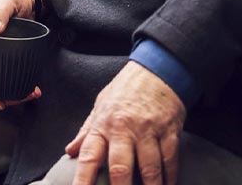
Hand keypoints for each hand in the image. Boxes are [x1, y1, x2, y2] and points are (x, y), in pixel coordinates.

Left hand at [64, 61, 183, 184]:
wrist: (157, 68)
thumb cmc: (126, 89)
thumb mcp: (101, 104)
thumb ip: (87, 130)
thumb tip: (70, 151)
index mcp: (104, 125)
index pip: (88, 157)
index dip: (82, 179)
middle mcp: (125, 129)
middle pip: (120, 167)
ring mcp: (148, 130)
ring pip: (149, 167)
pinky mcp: (169, 129)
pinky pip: (170, 158)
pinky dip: (170, 175)